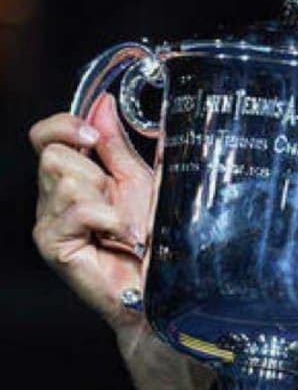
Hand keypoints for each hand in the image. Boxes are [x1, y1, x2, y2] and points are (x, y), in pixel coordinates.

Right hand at [30, 93, 153, 337]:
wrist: (161, 285)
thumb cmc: (154, 239)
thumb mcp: (139, 180)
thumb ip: (117, 144)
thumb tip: (102, 104)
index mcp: (72, 177)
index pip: (44, 136)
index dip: (65, 125)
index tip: (95, 134)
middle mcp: (52, 198)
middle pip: (52, 154)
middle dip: (95, 170)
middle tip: (119, 199)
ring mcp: (48, 222)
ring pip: (62, 177)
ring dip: (104, 196)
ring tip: (122, 222)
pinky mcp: (53, 244)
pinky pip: (75, 208)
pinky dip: (108, 217)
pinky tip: (124, 235)